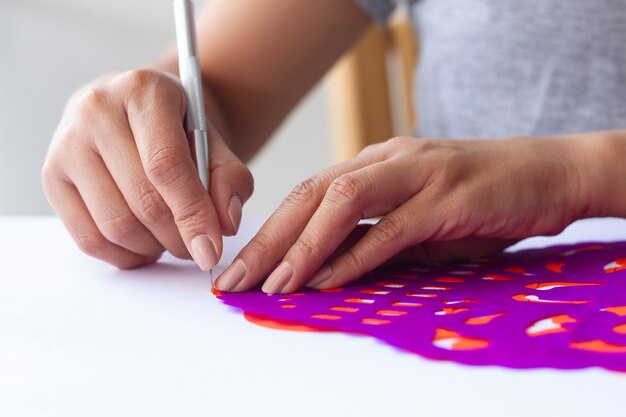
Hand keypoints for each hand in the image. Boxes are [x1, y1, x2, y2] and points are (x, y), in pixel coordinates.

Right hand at [42, 69, 252, 269]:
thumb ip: (230, 179)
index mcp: (143, 91)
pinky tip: (146, 245)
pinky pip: (88, 238)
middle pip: (143, 201)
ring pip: (115, 226)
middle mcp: (96, 111)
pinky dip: (125, 255)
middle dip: (178, 238)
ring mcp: (66, 143)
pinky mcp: (51, 175)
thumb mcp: (213, 142)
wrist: (134, 111)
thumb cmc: (177, 128)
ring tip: (172, 240)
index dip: (192, 215)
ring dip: (153, 248)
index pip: (166, 165)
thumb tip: (226, 224)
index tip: (212, 252)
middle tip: (198, 247)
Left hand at [215, 135, 590, 292]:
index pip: (308, 194)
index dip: (270, 231)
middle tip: (234, 280)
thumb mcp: (420, 221)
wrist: (549, 173)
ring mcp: (417, 172)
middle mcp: (388, 160)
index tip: (242, 268)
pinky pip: (390, 226)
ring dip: (303, 246)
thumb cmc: (481, 200)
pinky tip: (327, 279)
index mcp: (376, 163)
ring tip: (273, 284)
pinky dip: (355, 253)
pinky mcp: (446, 194)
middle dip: (268, 240)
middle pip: (310, 194)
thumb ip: (377, 239)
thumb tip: (330, 273)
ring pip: (342, 202)